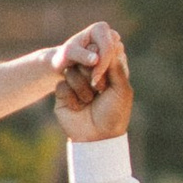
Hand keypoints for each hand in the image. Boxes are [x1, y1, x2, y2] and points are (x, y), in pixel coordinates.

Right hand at [50, 22, 132, 143]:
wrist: (97, 138)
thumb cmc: (114, 114)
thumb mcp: (121, 90)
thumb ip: (115, 67)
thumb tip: (113, 44)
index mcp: (107, 73)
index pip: (100, 53)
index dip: (100, 59)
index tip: (104, 72)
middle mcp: (90, 75)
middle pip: (83, 59)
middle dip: (91, 73)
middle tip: (99, 88)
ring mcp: (75, 83)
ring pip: (71, 71)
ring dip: (82, 88)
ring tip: (89, 101)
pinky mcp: (63, 94)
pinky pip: (61, 85)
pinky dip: (71, 97)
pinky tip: (78, 108)